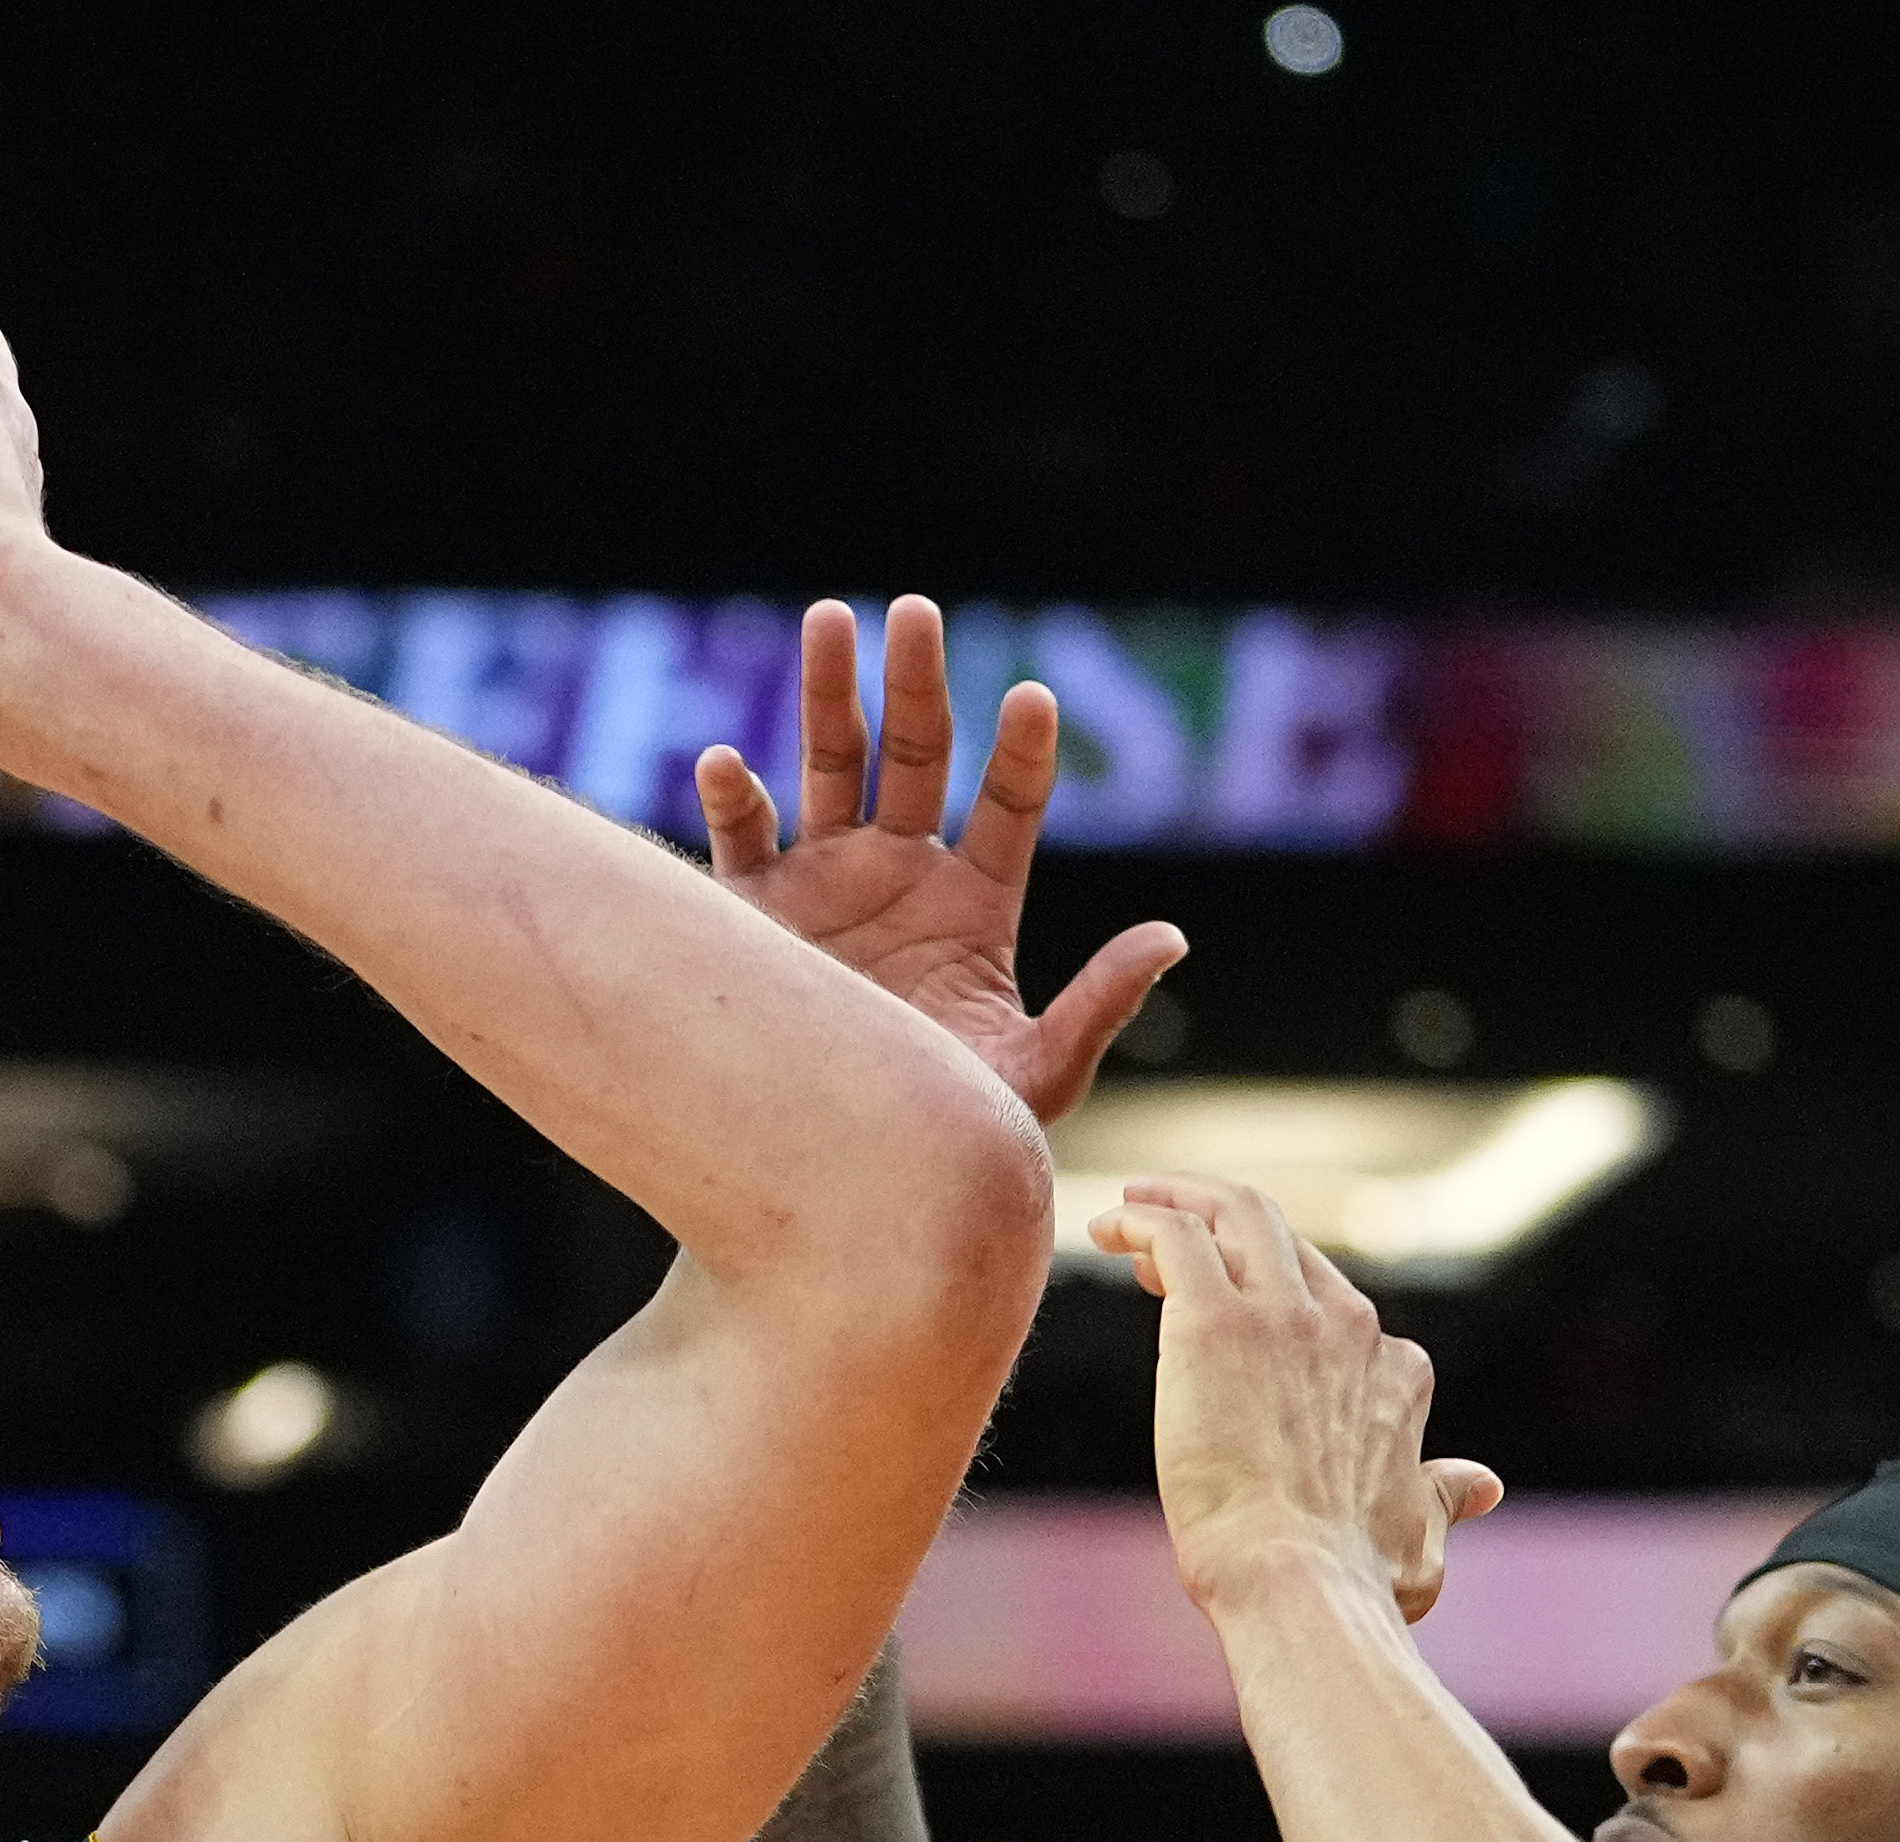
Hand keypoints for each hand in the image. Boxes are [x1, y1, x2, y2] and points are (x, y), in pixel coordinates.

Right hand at [699, 601, 1184, 1126]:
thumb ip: (1099, 1003)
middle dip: (916, 684)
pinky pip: (740, 842)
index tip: (1034, 700)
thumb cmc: (953, 1128)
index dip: (1022, 754)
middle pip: (914, 757)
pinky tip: (726, 763)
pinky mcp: (758, 915)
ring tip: (829, 619)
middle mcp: (902, 875)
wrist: (847, 1170)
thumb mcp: (1039, 1074)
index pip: (1010, 806)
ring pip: (828, 767)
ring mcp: (827, 886)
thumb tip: (1173, 935)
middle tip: (915, 614)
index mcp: (977, 903)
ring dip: (828, 695)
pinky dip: (732, 799)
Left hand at [1097, 1176, 1504, 1620]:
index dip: (1274, 1298)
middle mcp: (1349, 1327)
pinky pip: (1176, 1236)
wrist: (1300, 1587)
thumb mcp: (1420, 1533)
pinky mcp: (1213, 1323)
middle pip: (1285, 1238)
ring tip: (1132, 1208)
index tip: (1224, 1316)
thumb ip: (1445, 1496)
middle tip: (1165, 1231)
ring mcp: (1285, 1318)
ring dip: (1183, 1198)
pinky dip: (1141, 1219)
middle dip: (1227, 1224)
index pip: (1333, 1305)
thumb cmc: (1355, 1582)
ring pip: (1236, 1213)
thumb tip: (1484, 1486)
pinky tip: (1107, 1229)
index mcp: (1394, 1370)